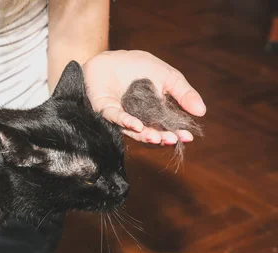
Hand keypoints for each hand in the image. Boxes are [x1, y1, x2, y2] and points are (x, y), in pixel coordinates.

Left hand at [83, 50, 205, 144]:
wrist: (111, 57)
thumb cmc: (139, 66)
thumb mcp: (168, 77)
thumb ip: (183, 94)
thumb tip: (202, 112)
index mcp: (154, 113)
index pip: (167, 127)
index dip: (177, 133)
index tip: (187, 137)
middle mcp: (138, 119)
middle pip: (151, 132)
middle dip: (162, 138)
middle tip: (173, 140)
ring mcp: (122, 116)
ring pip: (134, 131)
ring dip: (146, 135)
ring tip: (157, 138)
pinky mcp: (106, 110)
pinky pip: (116, 118)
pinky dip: (126, 121)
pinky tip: (137, 125)